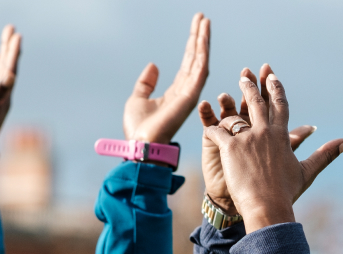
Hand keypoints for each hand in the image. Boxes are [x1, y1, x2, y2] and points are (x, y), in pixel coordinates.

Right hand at [0, 25, 21, 152]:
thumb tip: (11, 77)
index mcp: (4, 96)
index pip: (10, 69)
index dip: (13, 52)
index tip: (17, 34)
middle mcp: (2, 96)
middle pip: (8, 67)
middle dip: (9, 47)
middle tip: (11, 27)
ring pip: (1, 71)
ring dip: (3, 54)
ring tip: (6, 38)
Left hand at [123, 13, 209, 144]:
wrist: (141, 145)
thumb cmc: (138, 129)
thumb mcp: (137, 99)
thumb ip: (146, 83)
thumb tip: (154, 65)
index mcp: (174, 93)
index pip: (186, 64)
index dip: (191, 46)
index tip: (196, 27)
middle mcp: (184, 92)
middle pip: (195, 59)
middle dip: (199, 38)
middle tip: (203, 18)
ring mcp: (189, 94)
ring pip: (199, 62)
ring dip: (203, 41)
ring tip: (205, 22)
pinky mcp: (189, 97)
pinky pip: (199, 71)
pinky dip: (202, 54)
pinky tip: (203, 38)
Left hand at [198, 67, 316, 215]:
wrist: (268, 207)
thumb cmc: (286, 193)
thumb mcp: (307, 171)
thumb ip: (326, 154)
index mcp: (282, 136)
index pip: (280, 106)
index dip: (275, 90)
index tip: (272, 76)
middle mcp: (265, 132)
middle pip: (257, 103)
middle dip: (252, 86)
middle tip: (246, 74)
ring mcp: (247, 139)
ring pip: (235, 114)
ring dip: (230, 101)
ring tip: (224, 93)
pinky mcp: (230, 149)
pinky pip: (217, 132)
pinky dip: (212, 126)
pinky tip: (207, 119)